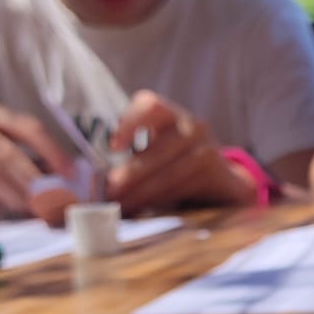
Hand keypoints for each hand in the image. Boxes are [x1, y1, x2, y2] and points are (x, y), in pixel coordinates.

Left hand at [106, 91, 256, 213]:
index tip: (113, 146)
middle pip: (158, 149)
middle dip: (131, 174)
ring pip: (170, 173)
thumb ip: (130, 156)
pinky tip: (146, 209)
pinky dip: (162, 200)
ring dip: (143, 192)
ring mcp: (209, 148)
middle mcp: (192, 125)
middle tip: (111, 192)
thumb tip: (93, 179)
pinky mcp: (218, 173)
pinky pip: (185, 188)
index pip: (150, 105)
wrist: (220, 180)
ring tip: (123, 206)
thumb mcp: (154, 150)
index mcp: (170, 114)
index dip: (130, 122)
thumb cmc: (175, 163)